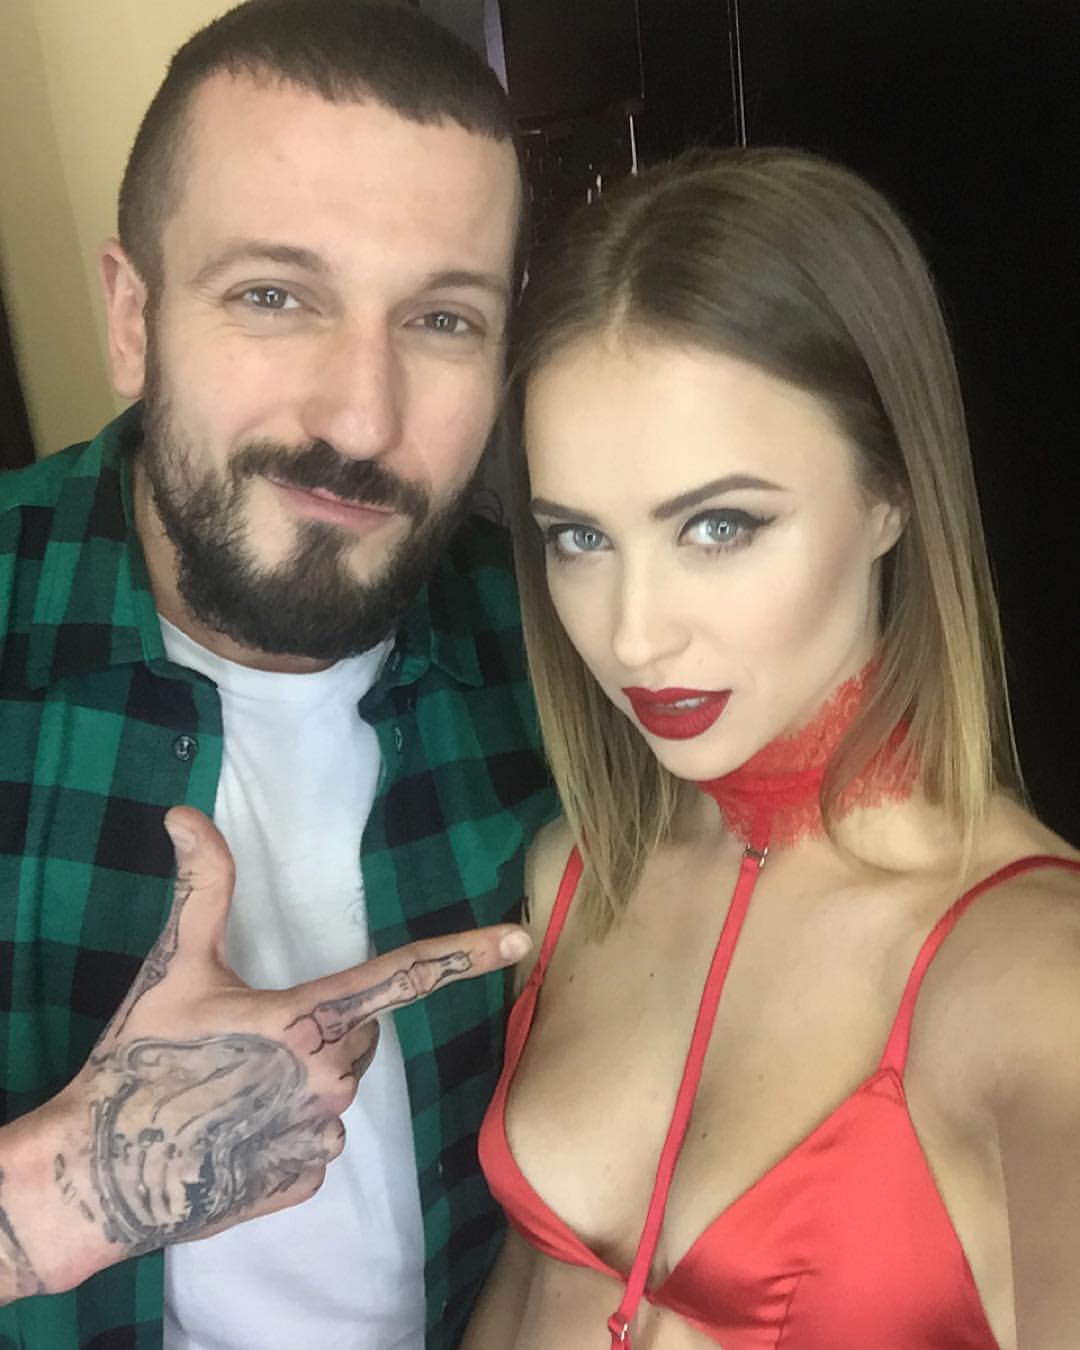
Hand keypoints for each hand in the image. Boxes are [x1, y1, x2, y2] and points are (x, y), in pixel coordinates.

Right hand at [0, 806, 530, 1300]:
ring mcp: (321, 1136)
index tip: (519, 938)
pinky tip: (238, 1131)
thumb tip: (184, 814)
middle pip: (357, 1035)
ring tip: (235, 1089)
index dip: (465, 951)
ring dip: (303, 1079)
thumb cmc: (139, 1063)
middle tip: (251, 1040)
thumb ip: (200, 888)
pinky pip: (318, 1138)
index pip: (403, 975)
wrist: (99, 1175)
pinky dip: (289, 1129)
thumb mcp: (172, 968)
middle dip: (322, 1028)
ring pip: (337, 1087)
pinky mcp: (306, 1178)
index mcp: (307, 1020)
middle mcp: (330, 1080)